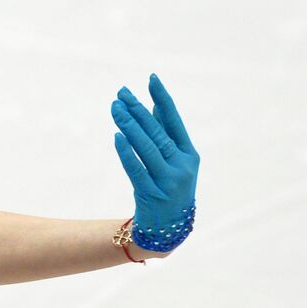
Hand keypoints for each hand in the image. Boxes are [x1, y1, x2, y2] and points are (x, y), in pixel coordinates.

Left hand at [110, 74, 199, 252]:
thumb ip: (164, 136)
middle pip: (158, 132)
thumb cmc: (169, 187)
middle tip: (121, 92)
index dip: (163, 99)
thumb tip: (150, 104)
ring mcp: (169, 181)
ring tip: (116, 107)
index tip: (151, 78)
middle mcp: (183, 166)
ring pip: (147, 148)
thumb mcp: (174, 162)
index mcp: (190, 155)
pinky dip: (127, 152)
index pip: (175, 121)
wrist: (169, 229)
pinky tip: (117, 135)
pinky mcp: (152, 194)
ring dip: (130, 125)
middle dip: (139, 110)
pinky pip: (137, 169)